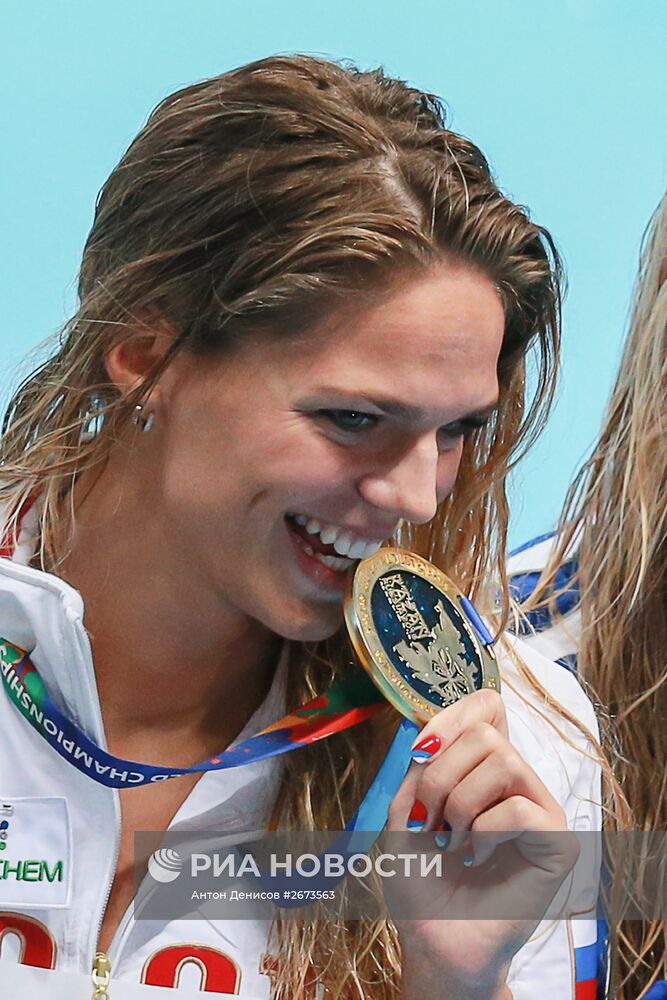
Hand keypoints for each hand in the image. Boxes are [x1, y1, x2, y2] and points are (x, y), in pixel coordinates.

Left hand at [386, 689, 577, 998]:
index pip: (487, 707)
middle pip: (485, 731)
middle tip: (430, 819)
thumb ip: (420, 766)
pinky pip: (519, 808)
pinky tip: (477, 858)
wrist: (434, 941)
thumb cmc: (421, 879)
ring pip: (504, 760)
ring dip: (460, 802)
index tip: (421, 752)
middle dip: (440, 773)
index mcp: (481, 767)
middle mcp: (516, 780)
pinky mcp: (558, 842)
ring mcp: (539, 808)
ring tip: (452, 840)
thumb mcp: (404, 811)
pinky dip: (485, 832)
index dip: (451, 716)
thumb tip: (431, 730)